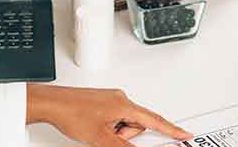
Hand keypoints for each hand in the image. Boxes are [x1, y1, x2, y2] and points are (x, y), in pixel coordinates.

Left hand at [27, 84, 191, 146]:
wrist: (52, 104)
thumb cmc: (72, 113)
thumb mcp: (102, 138)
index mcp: (125, 104)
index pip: (155, 120)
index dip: (172, 129)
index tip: (185, 134)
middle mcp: (120, 99)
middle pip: (138, 124)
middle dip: (127, 136)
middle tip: (110, 138)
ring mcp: (111, 100)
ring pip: (125, 123)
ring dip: (116, 132)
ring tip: (98, 133)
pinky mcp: (102, 102)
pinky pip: (115, 118)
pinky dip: (110, 127)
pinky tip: (95, 128)